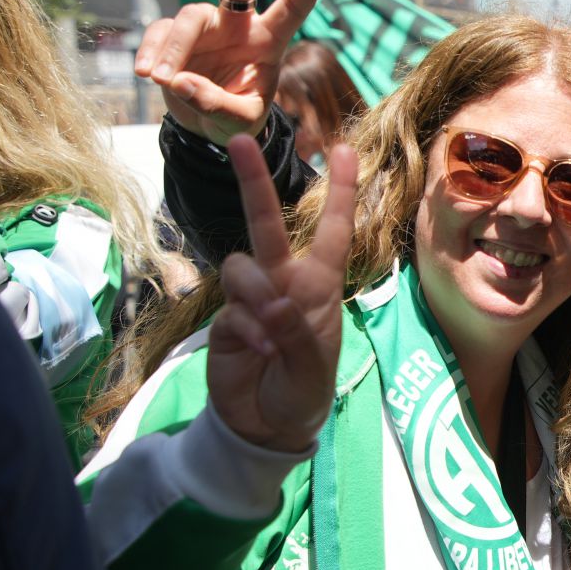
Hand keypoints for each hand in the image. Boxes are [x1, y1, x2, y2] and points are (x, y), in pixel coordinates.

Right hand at [136, 0, 338, 145]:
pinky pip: (159, 34)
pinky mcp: (172, 34)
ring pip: (187, 19)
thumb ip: (216, 104)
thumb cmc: (235, 119)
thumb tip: (180, 81)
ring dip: (173, 50)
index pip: (293, 7)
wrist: (205, 126)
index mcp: (268, 41)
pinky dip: (151, 53)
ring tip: (162, 79)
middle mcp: (238, 24)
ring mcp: (204, 26)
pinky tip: (146, 75)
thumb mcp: (238, 121)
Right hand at [206, 134, 356, 452]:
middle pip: (267, 223)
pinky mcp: (226, 318)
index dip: (339, 193)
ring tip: (273, 336)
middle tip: (240, 142)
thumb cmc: (303, 393)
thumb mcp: (314, 370)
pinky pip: (232, 308)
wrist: (267, 427)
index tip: (345, 150)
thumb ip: (298, 334)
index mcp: (319, 286)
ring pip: (241, 266)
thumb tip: (272, 303)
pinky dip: (247, 329)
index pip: (332, 232)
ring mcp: (251, 298)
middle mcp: (284, 283)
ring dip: (257, 296)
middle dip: (255, 182)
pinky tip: (259, 351)